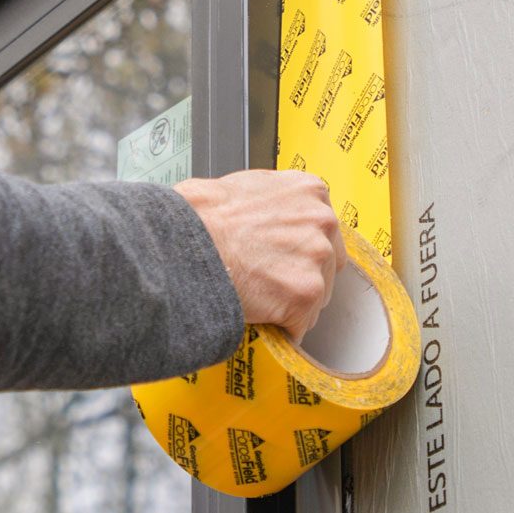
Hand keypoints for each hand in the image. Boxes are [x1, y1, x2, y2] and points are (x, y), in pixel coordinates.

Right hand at [175, 169, 343, 339]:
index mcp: (310, 191)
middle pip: (328, 261)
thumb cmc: (201, 215)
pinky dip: (282, 327)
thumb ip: (277, 203)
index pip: (324, 228)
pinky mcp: (306, 293)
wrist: (185, 242)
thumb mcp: (247, 186)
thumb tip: (273, 219)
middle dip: (303, 273)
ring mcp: (316, 258)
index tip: (287, 256)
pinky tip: (259, 314)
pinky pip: (301, 323)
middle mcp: (322, 221)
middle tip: (271, 279)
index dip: (302, 246)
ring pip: (317, 295)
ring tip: (258, 296)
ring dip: (291, 301)